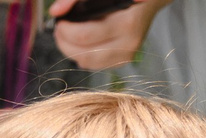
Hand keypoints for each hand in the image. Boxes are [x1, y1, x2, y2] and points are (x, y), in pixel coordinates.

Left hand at [51, 0, 172, 70]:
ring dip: (71, 51)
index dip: (66, 30)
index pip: (85, 35)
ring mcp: (128, 54)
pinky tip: (79, 42)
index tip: (60, 20)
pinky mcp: (124, 60)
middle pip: (84, 54)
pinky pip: (95, 65)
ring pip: (88, 63)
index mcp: (126, 22)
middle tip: (59, 28)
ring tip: (65, 35)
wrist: (150, 1)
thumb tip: (55, 11)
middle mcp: (129, 42)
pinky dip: (82, 54)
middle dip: (65, 42)